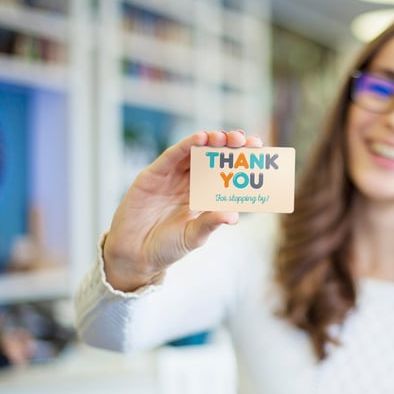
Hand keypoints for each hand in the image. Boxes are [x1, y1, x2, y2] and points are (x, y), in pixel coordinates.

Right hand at [103, 130, 262, 291]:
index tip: (259, 151)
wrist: (134, 255)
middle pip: (213, 158)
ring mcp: (172, 177)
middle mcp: (190, 182)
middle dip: (230, 147)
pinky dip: (186, 145)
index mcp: (205, 196)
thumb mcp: (193, 236)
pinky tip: (201, 139)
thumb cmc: (167, 247)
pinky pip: (172, 156)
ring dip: (211, 142)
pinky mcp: (153, 175)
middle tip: (245, 141)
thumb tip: (234, 216)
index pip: (226, 173)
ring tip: (225, 138)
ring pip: (194, 152)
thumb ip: (210, 223)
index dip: (241, 161)